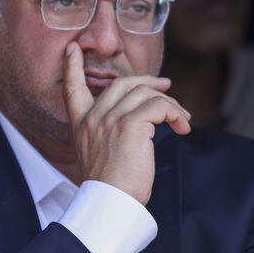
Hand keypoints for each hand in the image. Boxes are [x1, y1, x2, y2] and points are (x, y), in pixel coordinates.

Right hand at [62, 42, 190, 204]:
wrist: (109, 204)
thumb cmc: (110, 188)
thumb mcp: (100, 156)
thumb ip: (109, 134)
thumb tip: (139, 121)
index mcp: (81, 125)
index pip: (72, 88)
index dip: (72, 65)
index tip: (73, 48)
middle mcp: (93, 118)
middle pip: (122, 84)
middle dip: (146, 81)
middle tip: (166, 87)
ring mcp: (110, 119)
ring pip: (145, 93)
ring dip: (170, 104)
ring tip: (182, 119)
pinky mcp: (131, 125)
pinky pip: (159, 106)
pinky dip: (175, 113)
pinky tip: (182, 127)